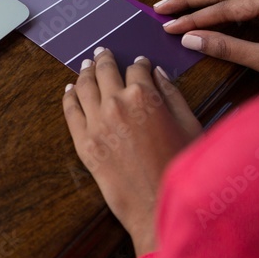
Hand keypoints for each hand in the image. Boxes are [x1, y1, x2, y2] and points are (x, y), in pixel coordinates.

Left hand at [62, 49, 201, 256]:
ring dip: (85, 72)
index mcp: (145, 96)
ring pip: (84, 86)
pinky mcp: (83, 141)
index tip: (139, 63)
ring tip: (86, 65)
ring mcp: (96, 122)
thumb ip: (172, 94)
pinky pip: (70, 110)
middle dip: (105, 59)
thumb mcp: (189, 124)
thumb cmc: (180, 167)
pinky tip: (71, 90)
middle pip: (105, 71)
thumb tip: (157, 72)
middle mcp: (116, 103)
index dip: (139, 64)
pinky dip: (69, 96)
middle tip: (102, 53)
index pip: (137, 69)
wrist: (157, 204)